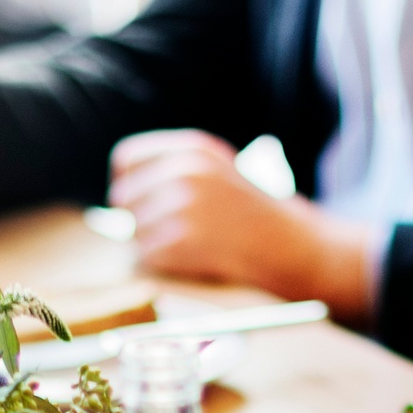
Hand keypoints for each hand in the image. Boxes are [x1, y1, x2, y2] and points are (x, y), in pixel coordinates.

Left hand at [105, 131, 379, 317]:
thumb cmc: (253, 215)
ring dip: (153, 244)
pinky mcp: (183, 239)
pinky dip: (164, 263)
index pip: (127, 158)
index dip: (130, 183)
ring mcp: (183, 205)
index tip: (143, 201)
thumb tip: (120, 191)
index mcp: (192, 148)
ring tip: (190, 246)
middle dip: (141, 218)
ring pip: (134, 230)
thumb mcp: (218, 171)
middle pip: (125, 198)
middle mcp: (185, 170)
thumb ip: (173, 170)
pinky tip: (193, 260)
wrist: (292, 247)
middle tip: (172, 231)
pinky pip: (147, 256)